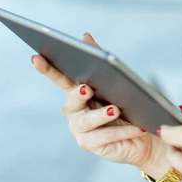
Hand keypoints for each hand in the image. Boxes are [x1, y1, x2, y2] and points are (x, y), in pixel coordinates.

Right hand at [30, 32, 163, 168]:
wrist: (145, 132)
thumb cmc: (127, 102)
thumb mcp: (116, 78)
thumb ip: (98, 58)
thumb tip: (84, 36)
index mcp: (77, 91)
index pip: (60, 78)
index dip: (47, 69)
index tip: (37, 57)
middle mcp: (74, 111)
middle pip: (71, 101)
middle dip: (77, 94)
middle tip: (87, 88)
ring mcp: (80, 130)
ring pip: (86, 121)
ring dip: (101, 115)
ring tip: (115, 109)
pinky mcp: (91, 145)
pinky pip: (105, 137)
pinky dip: (122, 130)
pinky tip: (137, 126)